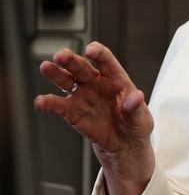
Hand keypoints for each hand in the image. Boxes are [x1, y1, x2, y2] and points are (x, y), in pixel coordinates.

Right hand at [34, 41, 154, 194]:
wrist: (125, 144)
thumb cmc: (135, 125)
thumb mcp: (141, 118)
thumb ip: (136, 107)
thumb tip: (136, 97)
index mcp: (116, 79)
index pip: (106, 61)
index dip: (98, 53)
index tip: (90, 51)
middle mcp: (96, 83)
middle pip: (81, 66)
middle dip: (71, 60)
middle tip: (60, 56)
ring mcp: (82, 95)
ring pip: (66, 80)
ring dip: (55, 73)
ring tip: (46, 67)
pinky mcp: (72, 111)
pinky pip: (58, 105)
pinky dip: (48, 103)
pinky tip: (40, 102)